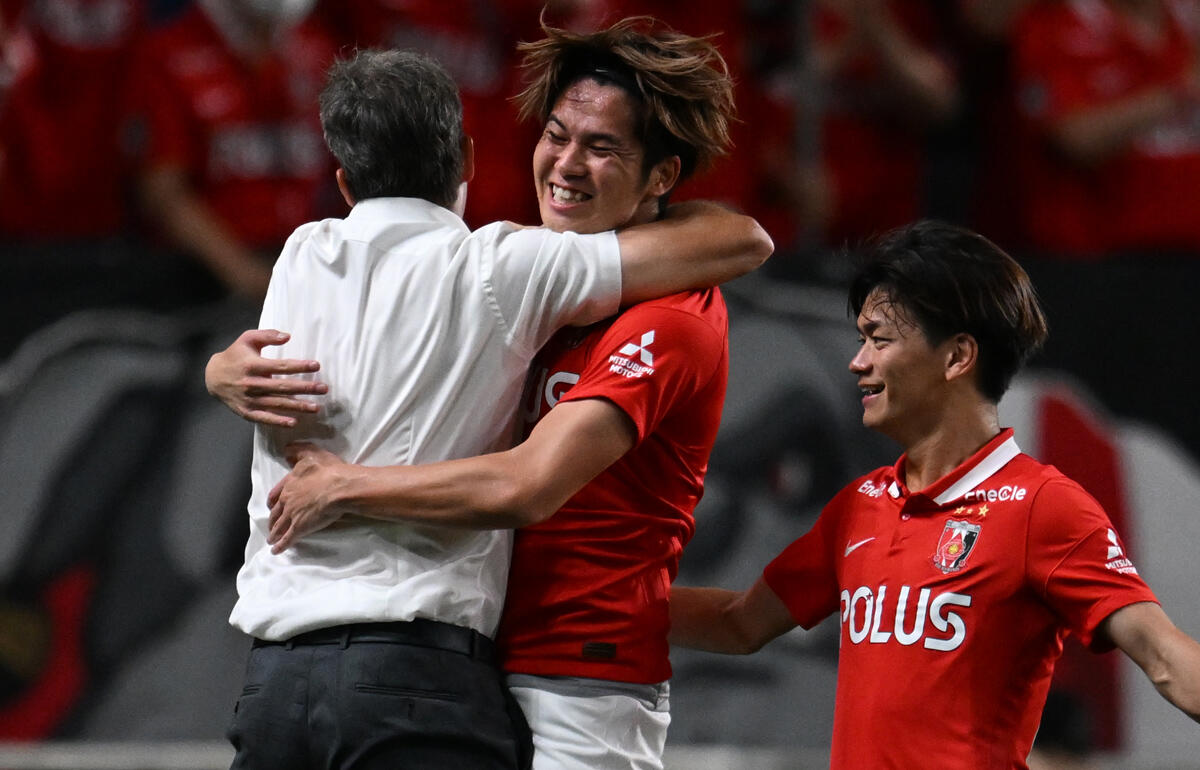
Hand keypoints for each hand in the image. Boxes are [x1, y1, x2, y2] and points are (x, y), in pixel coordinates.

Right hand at [205, 329, 326, 426]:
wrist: (212, 376)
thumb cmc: (235, 355)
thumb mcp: (247, 339)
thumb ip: (268, 336)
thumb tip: (288, 336)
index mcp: (253, 365)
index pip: (281, 366)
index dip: (299, 366)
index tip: (317, 366)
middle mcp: (251, 383)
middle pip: (282, 387)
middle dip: (305, 388)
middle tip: (324, 389)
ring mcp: (249, 399)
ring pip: (277, 403)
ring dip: (297, 406)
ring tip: (316, 407)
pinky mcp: (246, 411)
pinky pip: (264, 418)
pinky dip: (278, 421)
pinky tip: (293, 422)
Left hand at [267, 443, 354, 552]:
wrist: (339, 488)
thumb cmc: (329, 470)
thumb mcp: (312, 455)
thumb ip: (298, 452)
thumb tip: (286, 450)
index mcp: (290, 484)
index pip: (276, 494)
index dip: (273, 501)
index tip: (271, 506)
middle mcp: (288, 500)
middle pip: (276, 513)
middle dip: (272, 520)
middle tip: (271, 526)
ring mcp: (292, 515)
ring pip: (279, 527)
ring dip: (274, 534)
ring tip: (271, 540)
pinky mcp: (300, 528)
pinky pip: (288, 539)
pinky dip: (281, 546)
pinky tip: (276, 551)